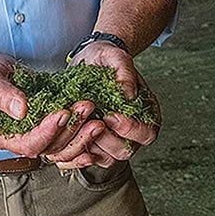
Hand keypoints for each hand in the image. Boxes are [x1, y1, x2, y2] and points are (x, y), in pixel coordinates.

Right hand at [0, 55, 107, 158]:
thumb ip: (3, 94)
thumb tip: (21, 110)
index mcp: (3, 136)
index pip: (29, 143)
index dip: (47, 131)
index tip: (63, 112)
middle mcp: (20, 142)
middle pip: (50, 148)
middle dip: (71, 130)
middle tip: (87, 108)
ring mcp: (36, 138)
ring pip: (62, 149)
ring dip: (82, 136)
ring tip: (98, 119)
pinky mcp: (48, 131)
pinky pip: (67, 144)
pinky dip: (83, 142)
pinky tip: (98, 133)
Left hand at [43, 42, 161, 169]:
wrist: (89, 60)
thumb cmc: (106, 59)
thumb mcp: (116, 57)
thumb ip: (125, 72)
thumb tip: (129, 95)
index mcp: (145, 113)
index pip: (147, 134)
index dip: (130, 130)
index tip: (110, 115)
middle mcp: (131, 131)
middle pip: (125, 151)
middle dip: (106, 139)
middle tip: (90, 120)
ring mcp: (112, 139)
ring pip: (105, 158)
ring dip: (89, 144)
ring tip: (77, 125)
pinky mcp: (93, 141)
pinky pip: (87, 157)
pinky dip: (76, 152)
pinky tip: (67, 136)